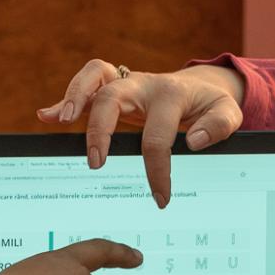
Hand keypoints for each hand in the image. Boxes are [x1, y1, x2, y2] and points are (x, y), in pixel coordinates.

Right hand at [37, 59, 245, 207]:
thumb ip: (219, 126)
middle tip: (97, 162)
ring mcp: (125, 82)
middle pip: (113, 96)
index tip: (160, 197)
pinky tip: (47, 116)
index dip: (157, 170)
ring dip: (74, 96)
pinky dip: (63, 99)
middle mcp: (143, 83)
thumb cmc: (209, 105)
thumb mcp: (227, 112)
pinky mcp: (112, 87)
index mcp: (170, 94)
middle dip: (100, 129)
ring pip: (94, 76)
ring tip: (62, 120)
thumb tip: (192, 141)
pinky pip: (85, 84)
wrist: (197, 86)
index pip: (157, 135)